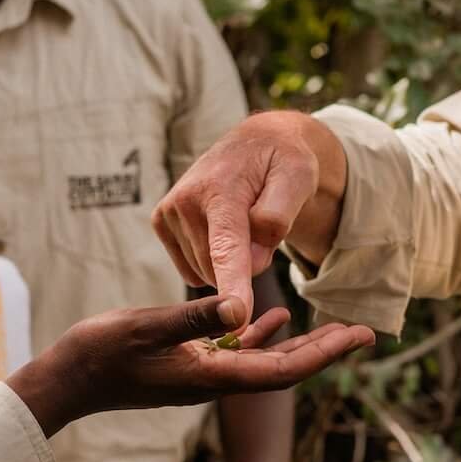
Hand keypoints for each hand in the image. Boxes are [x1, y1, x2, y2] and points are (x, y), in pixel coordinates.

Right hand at [8, 295, 374, 439]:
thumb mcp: (148, 326)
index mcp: (213, 376)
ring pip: (266, 359)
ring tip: (335, 324)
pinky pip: (237, 350)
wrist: (67, 380)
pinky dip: (261, 334)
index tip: (361, 335)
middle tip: (365, 330)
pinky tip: (276, 315)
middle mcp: (215, 382)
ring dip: (302, 343)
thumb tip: (241, 308)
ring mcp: (202, 375)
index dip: (327, 353)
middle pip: (285, 368)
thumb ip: (195, 316)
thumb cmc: (101, 353)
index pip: (285, 370)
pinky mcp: (187, 364)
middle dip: (326, 350)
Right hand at [152, 112, 343, 317]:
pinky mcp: (162, 221)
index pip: (227, 248)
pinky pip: (193, 268)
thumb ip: (278, 217)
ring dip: (230, 262)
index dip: (233, 286)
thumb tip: (253, 262)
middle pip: (219, 269)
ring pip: (205, 272)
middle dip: (246, 263)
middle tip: (263, 228)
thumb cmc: (282, 162)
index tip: (236, 318)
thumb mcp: (299, 177)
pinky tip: (221, 230)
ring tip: (242, 222)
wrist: (256, 143)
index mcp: (221, 190)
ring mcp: (169, 211)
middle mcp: (186, 200)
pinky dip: (212, 260)